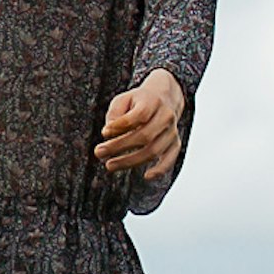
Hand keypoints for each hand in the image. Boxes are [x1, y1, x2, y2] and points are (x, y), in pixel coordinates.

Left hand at [94, 68, 185, 185]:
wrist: (165, 97)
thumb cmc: (139, 101)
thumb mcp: (123, 99)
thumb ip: (115, 115)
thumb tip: (108, 134)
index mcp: (153, 101)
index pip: (139, 115)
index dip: (120, 125)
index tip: (104, 133)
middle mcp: (166, 116)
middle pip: (145, 135)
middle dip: (119, 146)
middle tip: (99, 153)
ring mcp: (172, 131)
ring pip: (153, 150)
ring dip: (130, 161)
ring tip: (110, 165)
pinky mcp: (174, 143)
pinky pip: (169, 159)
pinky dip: (160, 170)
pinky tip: (146, 176)